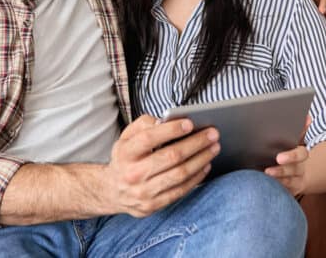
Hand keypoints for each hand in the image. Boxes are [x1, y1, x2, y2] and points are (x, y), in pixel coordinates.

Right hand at [103, 115, 219, 216]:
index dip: (171, 130)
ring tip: (214, 147)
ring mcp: (143, 192)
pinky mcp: (153, 205)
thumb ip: (144, 124)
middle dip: (196, 143)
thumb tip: (166, 120)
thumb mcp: (126, 137)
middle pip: (171, 156)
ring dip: (201, 159)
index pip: (149, 138)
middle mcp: (133, 173)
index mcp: (125, 152)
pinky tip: (205, 165)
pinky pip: (180, 190)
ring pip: (180, 174)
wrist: (112, 190)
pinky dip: (196, 177)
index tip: (190, 123)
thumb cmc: (126, 158)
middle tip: (213, 133)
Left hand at [265, 114, 311, 197]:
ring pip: (287, 184)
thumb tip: (307, 116)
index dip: (291, 156)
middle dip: (281, 171)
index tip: (279, 158)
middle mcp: (300, 170)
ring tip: (263, 178)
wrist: (303, 176)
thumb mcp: (297, 142)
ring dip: (276, 181)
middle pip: (293, 171)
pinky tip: (264, 188)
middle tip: (267, 171)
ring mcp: (295, 183)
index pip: (301, 155)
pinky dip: (275, 191)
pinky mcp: (288, 192)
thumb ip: (300, 130)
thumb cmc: (294, 155)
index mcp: (302, 155)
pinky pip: (283, 193)